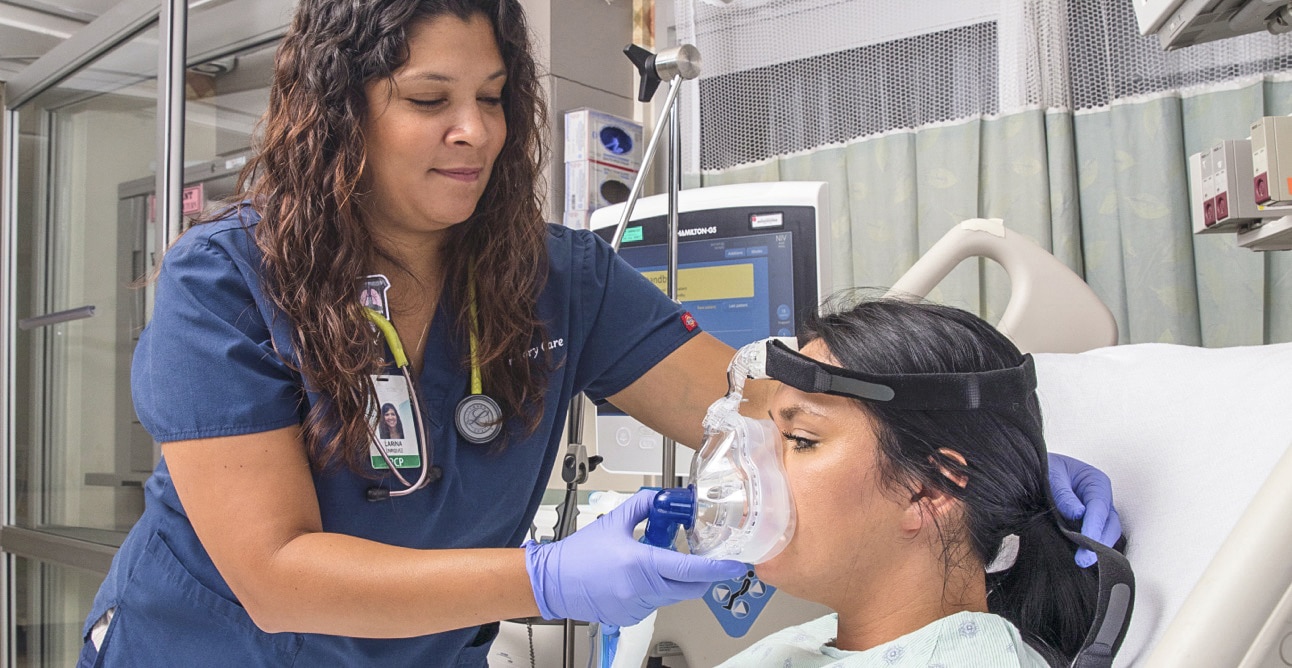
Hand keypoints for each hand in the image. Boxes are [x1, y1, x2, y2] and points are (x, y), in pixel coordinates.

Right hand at [525, 489, 745, 625]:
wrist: (554, 582)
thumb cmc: (578, 555)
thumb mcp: (613, 521)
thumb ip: (642, 507)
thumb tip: (662, 498)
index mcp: (640, 564)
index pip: (690, 569)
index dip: (717, 568)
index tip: (734, 565)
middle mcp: (641, 590)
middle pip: (690, 588)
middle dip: (703, 576)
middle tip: (708, 562)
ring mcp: (637, 607)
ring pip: (674, 596)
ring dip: (677, 581)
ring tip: (659, 562)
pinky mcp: (632, 617)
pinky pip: (657, 604)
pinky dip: (658, 591)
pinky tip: (641, 578)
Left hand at [1048, 452, 1122, 567]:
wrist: (1032, 472)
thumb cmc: (1045, 469)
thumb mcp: (1051, 475)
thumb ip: (1063, 494)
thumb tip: (1077, 514)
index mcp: (1096, 482)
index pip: (1100, 508)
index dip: (1094, 528)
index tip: (1086, 544)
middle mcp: (1100, 500)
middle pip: (1110, 525)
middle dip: (1100, 544)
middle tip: (1084, 560)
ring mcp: (1096, 514)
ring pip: (1105, 535)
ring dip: (1096, 549)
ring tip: (1081, 562)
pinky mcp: (1086, 526)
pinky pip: (1094, 539)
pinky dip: (1088, 548)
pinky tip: (1078, 558)